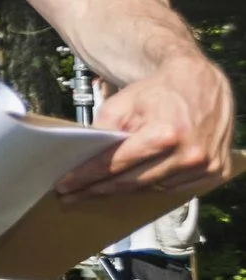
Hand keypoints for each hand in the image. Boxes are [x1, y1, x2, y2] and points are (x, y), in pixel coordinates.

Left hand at [58, 51, 233, 199]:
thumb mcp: (123, 102)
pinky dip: (150, 186)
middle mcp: (188, 154)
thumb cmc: (158, 91)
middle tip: (70, 196)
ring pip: (150, 188)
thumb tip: (83, 158)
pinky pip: (172, 188)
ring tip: (95, 191)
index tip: (64, 186)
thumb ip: (104, 130)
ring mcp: (204, 166)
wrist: (201, 83)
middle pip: (131, 181)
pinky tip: (130, 185)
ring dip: (122, 190)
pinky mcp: (215, 171)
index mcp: (164, 135)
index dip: (86, 176)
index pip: (115, 164)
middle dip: (96, 189)